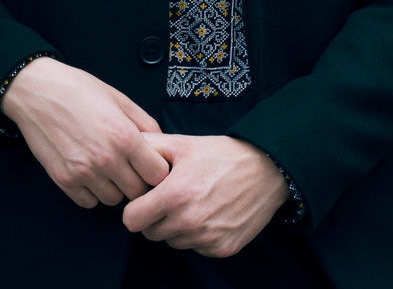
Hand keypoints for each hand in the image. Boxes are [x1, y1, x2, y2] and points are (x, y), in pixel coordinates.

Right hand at [0, 57, 169, 208]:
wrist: (38, 92)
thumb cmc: (79, 90)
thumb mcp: (118, 98)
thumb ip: (144, 122)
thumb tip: (160, 142)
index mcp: (124, 136)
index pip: (157, 174)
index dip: (157, 169)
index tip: (151, 163)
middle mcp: (106, 159)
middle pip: (137, 192)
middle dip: (138, 181)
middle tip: (130, 166)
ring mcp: (84, 173)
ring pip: (114, 200)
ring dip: (115, 187)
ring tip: (108, 167)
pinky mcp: (64, 180)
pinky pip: (89, 202)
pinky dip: (93, 192)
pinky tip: (90, 172)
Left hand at [122, 133, 288, 257]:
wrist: (266, 169)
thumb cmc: (221, 154)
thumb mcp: (183, 143)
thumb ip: (150, 146)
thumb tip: (126, 148)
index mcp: (174, 195)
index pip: (132, 220)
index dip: (135, 207)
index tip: (146, 197)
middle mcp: (189, 222)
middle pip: (150, 233)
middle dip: (155, 217)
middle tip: (171, 196)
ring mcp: (206, 238)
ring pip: (173, 241)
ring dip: (176, 227)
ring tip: (193, 201)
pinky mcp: (222, 249)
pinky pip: (195, 247)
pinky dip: (197, 234)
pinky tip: (209, 212)